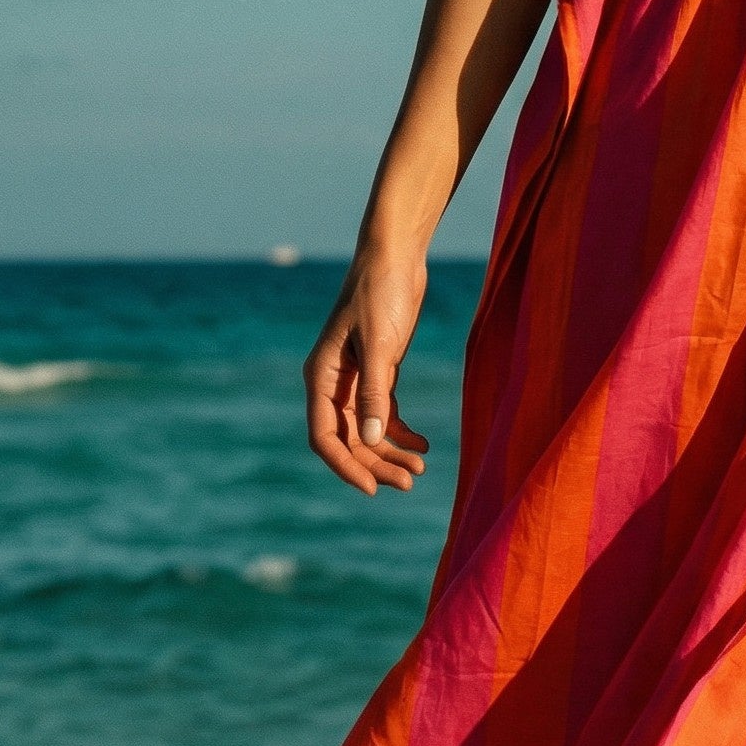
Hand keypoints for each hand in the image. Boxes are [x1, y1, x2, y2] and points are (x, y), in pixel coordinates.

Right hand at [304, 244, 430, 494]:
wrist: (397, 256)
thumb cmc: (381, 293)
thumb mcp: (380, 344)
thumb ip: (375, 392)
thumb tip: (369, 439)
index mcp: (321, 377)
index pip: (325, 436)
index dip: (346, 466)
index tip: (372, 489)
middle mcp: (334, 383)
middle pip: (349, 439)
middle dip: (376, 463)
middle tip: (409, 482)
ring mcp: (357, 379)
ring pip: (368, 430)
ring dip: (390, 451)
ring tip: (420, 468)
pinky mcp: (380, 370)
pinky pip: (385, 412)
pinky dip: (402, 431)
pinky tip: (424, 443)